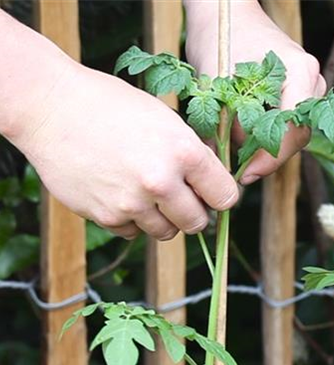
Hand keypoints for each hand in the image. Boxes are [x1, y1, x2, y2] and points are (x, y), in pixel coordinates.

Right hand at [14, 62, 238, 239]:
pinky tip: (119, 192)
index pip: (225, 197)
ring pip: (166, 232)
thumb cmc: (112, 106)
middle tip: (180, 197)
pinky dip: (131, 220)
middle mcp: (161, 182)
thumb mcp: (166, 120)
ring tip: (145, 191)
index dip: (219, 195)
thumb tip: (218, 188)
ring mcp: (133, 203)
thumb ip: (193, 156)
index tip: (211, 193)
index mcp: (184, 152)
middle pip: (198, 222)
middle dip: (193, 212)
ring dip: (162, 218)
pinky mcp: (107, 216)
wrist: (51, 107)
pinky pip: (133, 232)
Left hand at [185, 0, 325, 184]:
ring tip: (240, 158)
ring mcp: (310, 86)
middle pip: (297, 135)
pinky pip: (288, 122)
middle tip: (240, 172)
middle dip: (268, 156)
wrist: (224, 10)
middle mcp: (313, 81)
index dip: (269, 158)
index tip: (244, 174)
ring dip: (268, 146)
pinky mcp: (299, 90)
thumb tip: (225, 166)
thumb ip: (225, 123)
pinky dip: (269, 134)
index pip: (293, 132)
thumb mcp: (216, 83)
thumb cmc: (220, 37)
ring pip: (294, 132)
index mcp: (301, 74)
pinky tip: (246, 142)